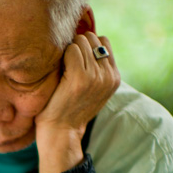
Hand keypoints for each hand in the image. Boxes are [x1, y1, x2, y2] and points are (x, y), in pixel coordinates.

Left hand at [35, 32, 119, 172]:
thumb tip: (85, 38)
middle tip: (65, 65)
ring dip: (68, 50)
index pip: (103, 41)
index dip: (86, 46)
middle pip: (92, 37)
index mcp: (114, 78)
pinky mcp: (80, 77)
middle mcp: (109, 75)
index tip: (74, 60)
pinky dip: (61, 55)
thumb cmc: (68, 110)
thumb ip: (96, 69)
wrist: (60, 134)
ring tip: (62, 69)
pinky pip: (71, 49)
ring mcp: (96, 76)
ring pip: (81, 41)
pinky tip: (57, 71)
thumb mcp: (91, 90)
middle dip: (77, 45)